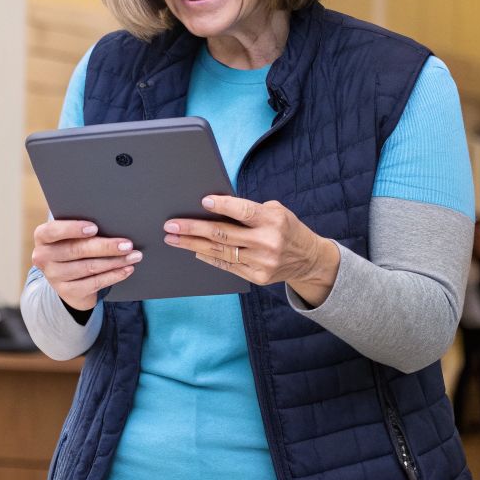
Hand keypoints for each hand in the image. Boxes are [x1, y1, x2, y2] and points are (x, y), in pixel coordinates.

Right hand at [30, 219, 140, 313]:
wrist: (67, 278)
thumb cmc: (73, 246)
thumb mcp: (70, 235)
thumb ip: (82, 227)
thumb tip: (112, 221)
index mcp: (42, 237)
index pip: (53, 231)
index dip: (72, 229)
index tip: (94, 228)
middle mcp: (43, 257)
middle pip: (76, 250)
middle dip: (105, 246)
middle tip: (127, 244)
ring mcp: (54, 276)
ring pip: (88, 267)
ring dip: (115, 261)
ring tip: (134, 256)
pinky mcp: (67, 292)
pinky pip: (94, 283)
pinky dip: (113, 275)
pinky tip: (127, 269)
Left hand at [162, 195, 341, 306]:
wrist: (308, 259)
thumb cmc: (286, 228)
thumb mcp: (276, 212)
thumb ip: (249, 210)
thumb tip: (212, 207)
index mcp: (274, 220)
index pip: (243, 211)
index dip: (222, 206)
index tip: (202, 202)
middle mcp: (268, 242)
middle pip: (223, 234)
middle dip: (193, 229)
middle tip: (171, 225)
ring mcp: (262, 262)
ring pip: (221, 251)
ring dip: (192, 245)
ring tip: (173, 238)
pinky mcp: (257, 277)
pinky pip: (227, 265)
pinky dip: (208, 257)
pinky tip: (193, 250)